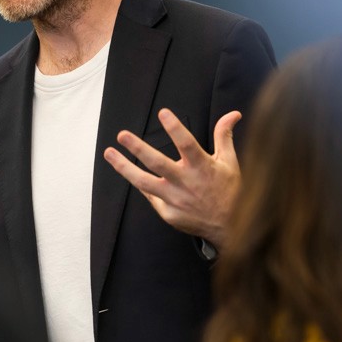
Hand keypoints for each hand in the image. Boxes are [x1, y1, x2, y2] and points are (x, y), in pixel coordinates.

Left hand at [103, 109, 241, 248]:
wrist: (230, 228)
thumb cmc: (229, 191)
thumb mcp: (229, 162)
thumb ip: (224, 136)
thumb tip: (232, 114)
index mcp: (202, 167)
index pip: (187, 144)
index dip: (175, 128)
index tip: (163, 113)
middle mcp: (186, 183)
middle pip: (157, 163)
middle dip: (138, 148)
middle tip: (122, 135)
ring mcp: (175, 199)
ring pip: (144, 183)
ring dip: (124, 167)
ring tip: (109, 153)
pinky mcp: (168, 213)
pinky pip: (151, 196)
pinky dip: (141, 185)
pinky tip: (129, 173)